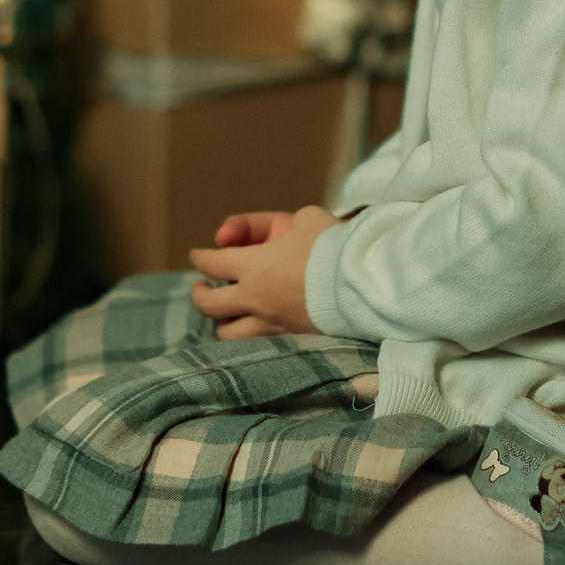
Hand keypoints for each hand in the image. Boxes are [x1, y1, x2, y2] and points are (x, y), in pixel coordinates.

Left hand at [188, 205, 339, 339]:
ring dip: (223, 321)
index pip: (212, 263)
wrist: (367, 282)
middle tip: (201, 288)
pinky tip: (253, 330)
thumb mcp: (304, 218)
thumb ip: (270, 225)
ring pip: (229, 334)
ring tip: (226, 313)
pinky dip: (248, 337)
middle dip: (200, 295)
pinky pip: (257, 346)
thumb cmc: (335, 244)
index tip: (197, 256)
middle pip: (209, 305)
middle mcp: (256, 298)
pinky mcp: (292, 341)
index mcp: (254, 265)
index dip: (200, 258)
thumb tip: (242, 239)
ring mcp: (272, 324)